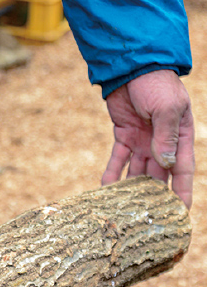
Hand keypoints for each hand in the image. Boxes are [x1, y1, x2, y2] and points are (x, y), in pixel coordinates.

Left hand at [102, 70, 193, 207]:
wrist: (132, 67)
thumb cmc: (157, 84)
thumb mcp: (167, 108)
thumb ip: (166, 136)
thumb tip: (165, 165)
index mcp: (180, 137)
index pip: (183, 171)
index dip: (182, 193)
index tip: (180, 214)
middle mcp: (162, 143)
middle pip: (159, 176)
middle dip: (153, 197)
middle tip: (146, 219)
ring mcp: (142, 140)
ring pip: (137, 171)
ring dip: (131, 189)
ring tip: (123, 208)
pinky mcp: (123, 135)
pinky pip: (118, 159)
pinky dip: (112, 173)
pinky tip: (104, 189)